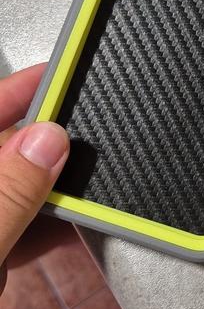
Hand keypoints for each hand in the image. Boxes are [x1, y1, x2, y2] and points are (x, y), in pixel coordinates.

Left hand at [0, 64, 68, 291]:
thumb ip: (5, 195)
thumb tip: (48, 140)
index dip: (12, 93)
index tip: (57, 75)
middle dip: (40, 141)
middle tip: (87, 127)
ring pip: (7, 195)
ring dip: (46, 187)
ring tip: (90, 174)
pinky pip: (10, 233)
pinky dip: (41, 227)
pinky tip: (73, 222)